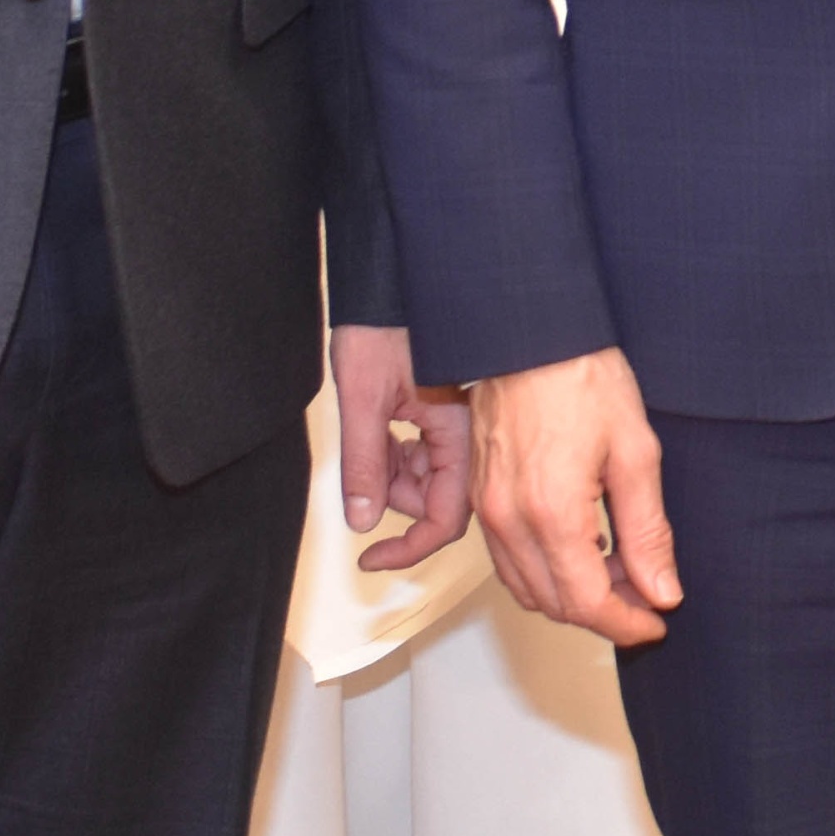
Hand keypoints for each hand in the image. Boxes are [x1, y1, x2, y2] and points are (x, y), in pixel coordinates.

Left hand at [330, 324, 476, 572]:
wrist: (393, 277)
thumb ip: (364, 463)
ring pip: (436, 479)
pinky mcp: (453, 409)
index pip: (445, 517)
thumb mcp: (362, 396)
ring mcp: (464, 420)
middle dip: (397, 498)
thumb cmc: (385, 318)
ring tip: (374, 438)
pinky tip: (388, 427)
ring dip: (399, 474)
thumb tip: (363, 519)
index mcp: (460, 427)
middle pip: (441, 500)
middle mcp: (472, 429)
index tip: (373, 558)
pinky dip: (405, 453)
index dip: (408, 547)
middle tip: (364, 475)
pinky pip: (434, 452)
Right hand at [471, 348, 682, 644]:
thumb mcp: (636, 452)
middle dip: (605, 612)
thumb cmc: (580, 377)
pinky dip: (544, 573)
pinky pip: (509, 562)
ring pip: (528, 590)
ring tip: (620, 572)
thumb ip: (648, 531)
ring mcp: (489, 512)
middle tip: (647, 595)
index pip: (587, 603)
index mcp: (552, 513)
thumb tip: (661, 588)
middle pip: (556, 605)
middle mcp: (510, 522)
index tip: (656, 622)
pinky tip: (581, 550)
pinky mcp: (482, 500)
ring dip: (572, 596)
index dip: (627, 624)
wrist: (529, 335)